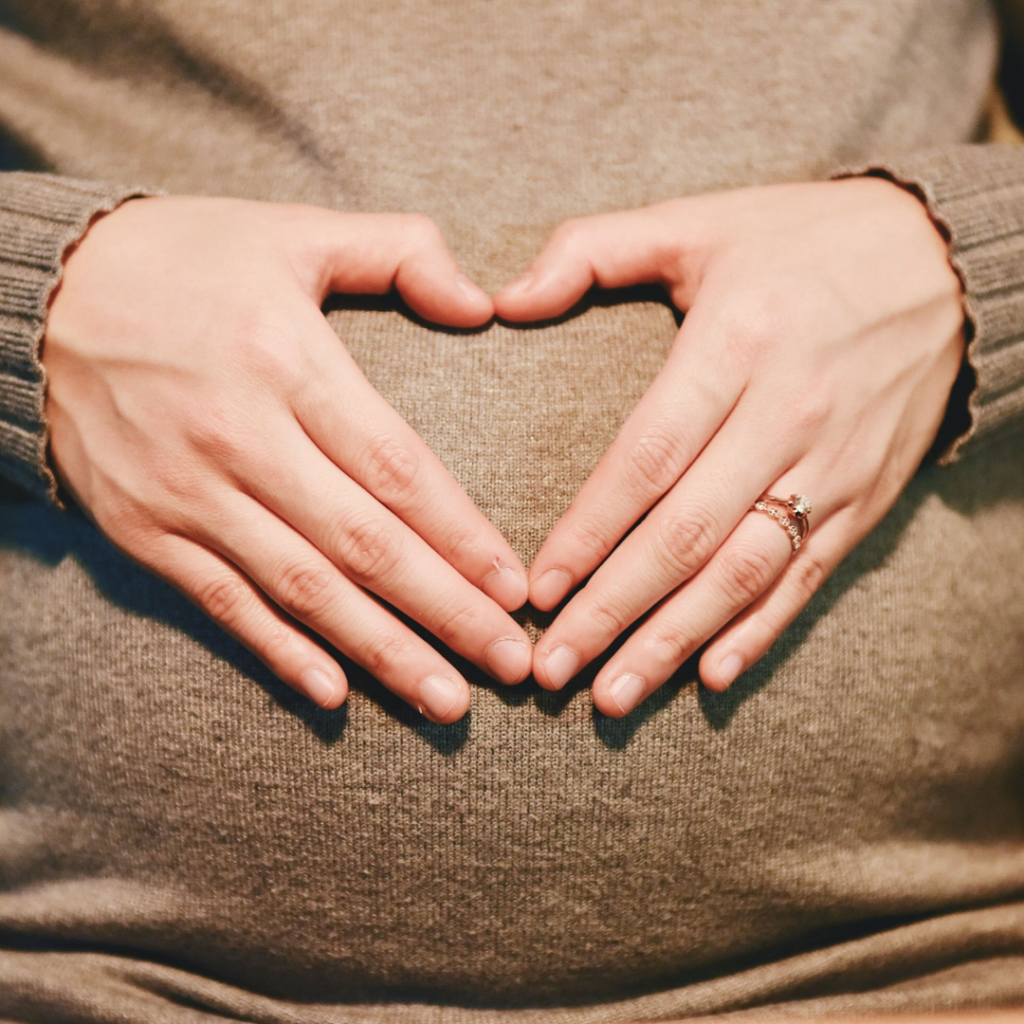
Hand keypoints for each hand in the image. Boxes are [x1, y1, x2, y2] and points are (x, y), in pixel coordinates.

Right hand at [45, 196, 531, 721]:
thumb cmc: (183, 259)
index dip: (462, 537)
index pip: (397, 469)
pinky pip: (222, 603)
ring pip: (302, 589)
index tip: (515, 589)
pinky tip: (335, 695)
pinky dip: (279, 652)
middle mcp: (239, 436)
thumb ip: (399, 251)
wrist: (32, 292)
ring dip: (381, 652)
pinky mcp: (144, 530)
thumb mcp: (293, 229)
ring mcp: (186, 493)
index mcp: (287, 360)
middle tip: (511, 666)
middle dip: (446, 612)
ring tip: (447, 702)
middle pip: (363, 545)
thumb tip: (483, 302)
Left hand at [495, 178, 964, 715]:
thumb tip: (501, 299)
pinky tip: (710, 676)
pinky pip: (810, 576)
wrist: (947, 262)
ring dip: (674, 640)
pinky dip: (760, 631)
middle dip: (613, 609)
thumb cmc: (802, 243)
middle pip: (687, 534)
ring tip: (613, 694)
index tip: (536, 589)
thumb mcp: (697, 221)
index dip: (588, 531)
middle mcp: (788, 413)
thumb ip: (591, 250)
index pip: (647, 458)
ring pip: (744, 571)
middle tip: (552, 667)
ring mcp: (835, 463)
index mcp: (736, 343)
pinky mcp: (869, 496)